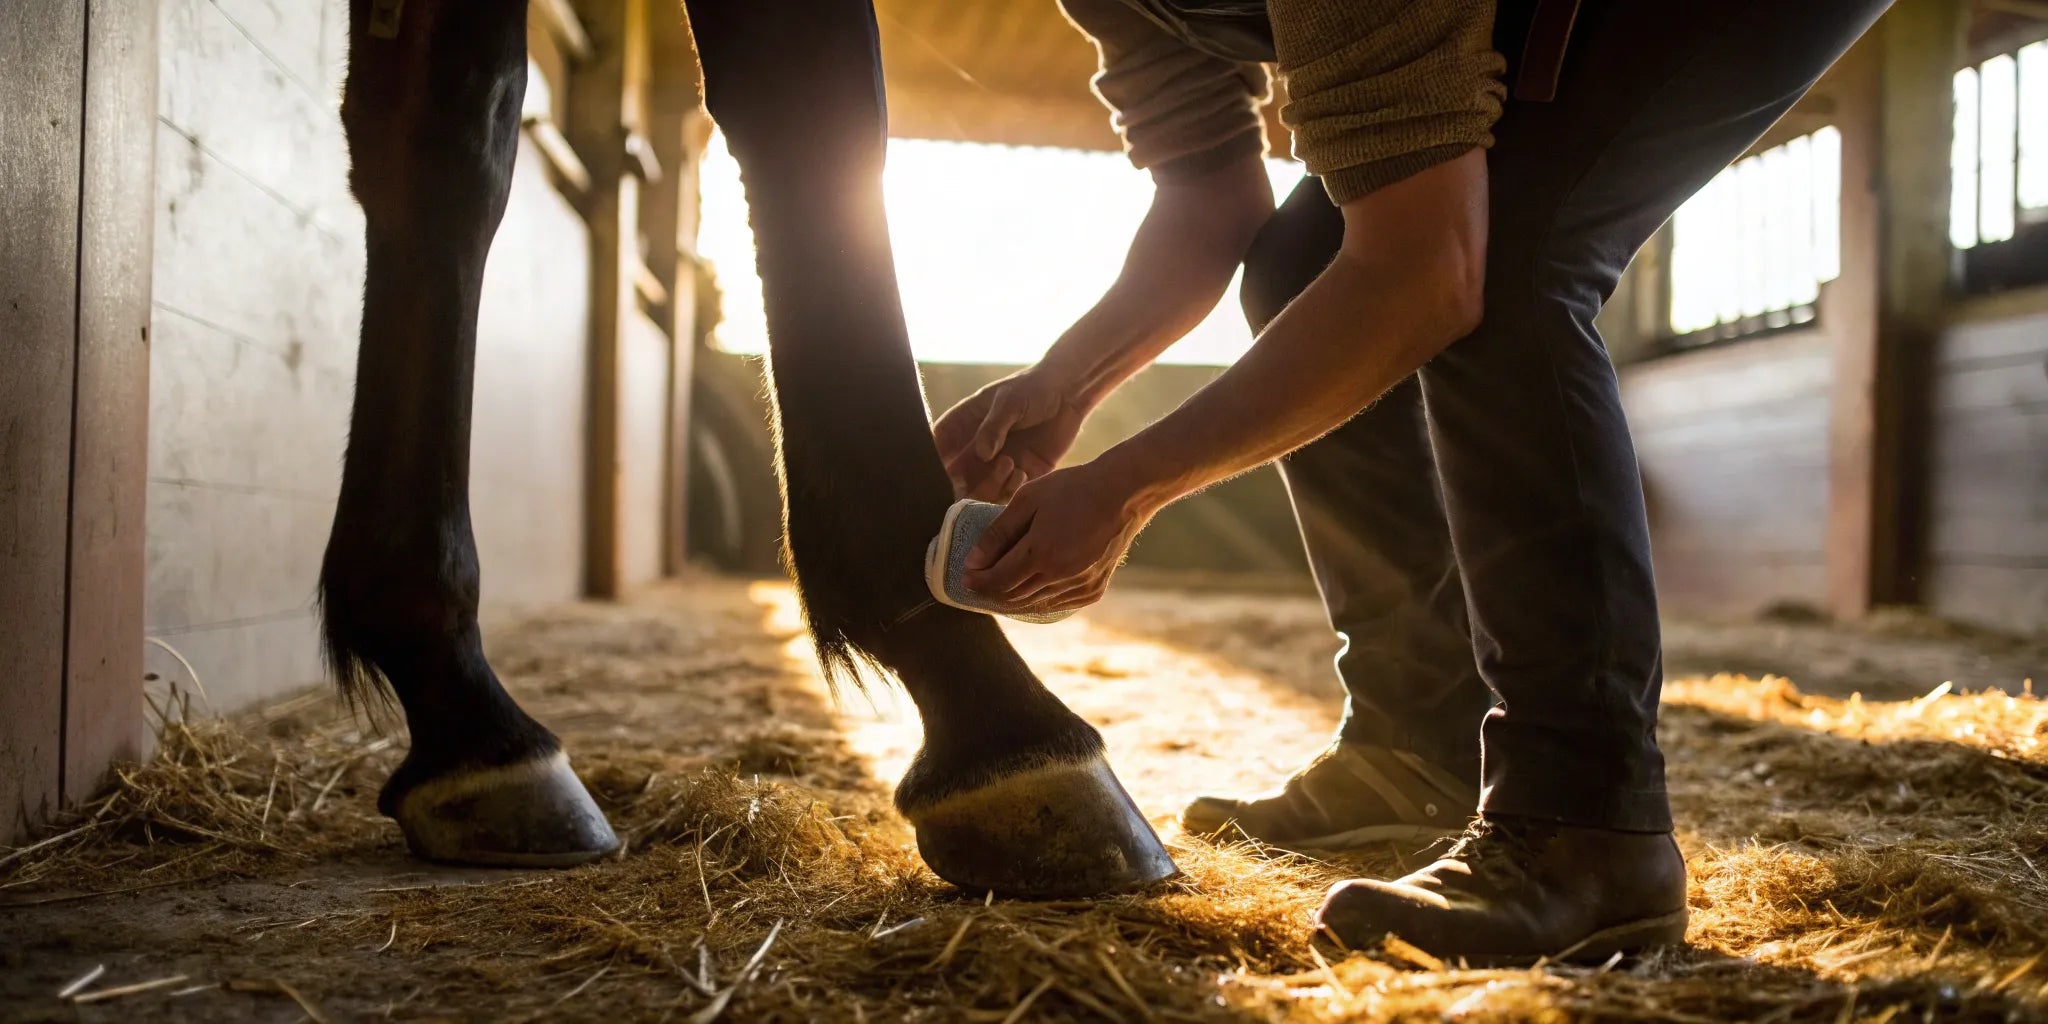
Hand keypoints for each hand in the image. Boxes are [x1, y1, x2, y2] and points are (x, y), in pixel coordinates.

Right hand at [933, 367, 1088, 501]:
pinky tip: (1021, 473)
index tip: (938, 471)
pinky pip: (1008, 494)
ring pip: (980, 490)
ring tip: (1009, 464)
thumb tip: (981, 454)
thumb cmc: (1034, 388)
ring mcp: (998, 463)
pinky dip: (1011, 491)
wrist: (1069, 394)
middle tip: (970, 484)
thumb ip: (994, 427)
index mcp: (965, 424)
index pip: (938, 446)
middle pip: (956, 476)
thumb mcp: (1011, 402)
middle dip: (959, 484)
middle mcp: (977, 448)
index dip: (933, 462)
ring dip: (990, 486)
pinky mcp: (1021, 474)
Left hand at [960, 460, 1155, 615]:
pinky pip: (1058, 604)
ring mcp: (1079, 585)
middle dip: (991, 593)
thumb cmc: (1072, 488)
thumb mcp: (1028, 499)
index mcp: (1040, 553)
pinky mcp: (1094, 589)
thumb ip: (998, 533)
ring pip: (1035, 604)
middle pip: (1014, 597)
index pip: (998, 581)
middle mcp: (1060, 576)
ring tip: (1000, 587)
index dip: (978, 582)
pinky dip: (1040, 601)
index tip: (965, 577)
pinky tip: (1031, 590)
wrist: (1122, 493)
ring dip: (1013, 599)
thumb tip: (973, 561)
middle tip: (979, 583)